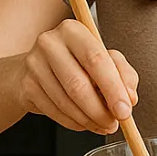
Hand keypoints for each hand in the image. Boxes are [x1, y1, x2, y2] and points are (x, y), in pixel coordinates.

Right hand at [14, 19, 138, 134]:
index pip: (96, 60)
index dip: (113, 88)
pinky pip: (54, 111)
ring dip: (88, 120)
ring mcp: (34, 64)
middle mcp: (50, 43)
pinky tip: (83, 122)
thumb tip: (129, 97)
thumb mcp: (105, 60)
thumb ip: (123, 74)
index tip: (125, 110)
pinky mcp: (26, 86)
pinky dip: (73, 123)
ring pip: (66, 102)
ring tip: (102, 125)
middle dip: (100, 110)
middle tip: (114, 123)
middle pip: (78, 84)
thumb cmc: (77, 62)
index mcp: (73, 30)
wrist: (37, 67)